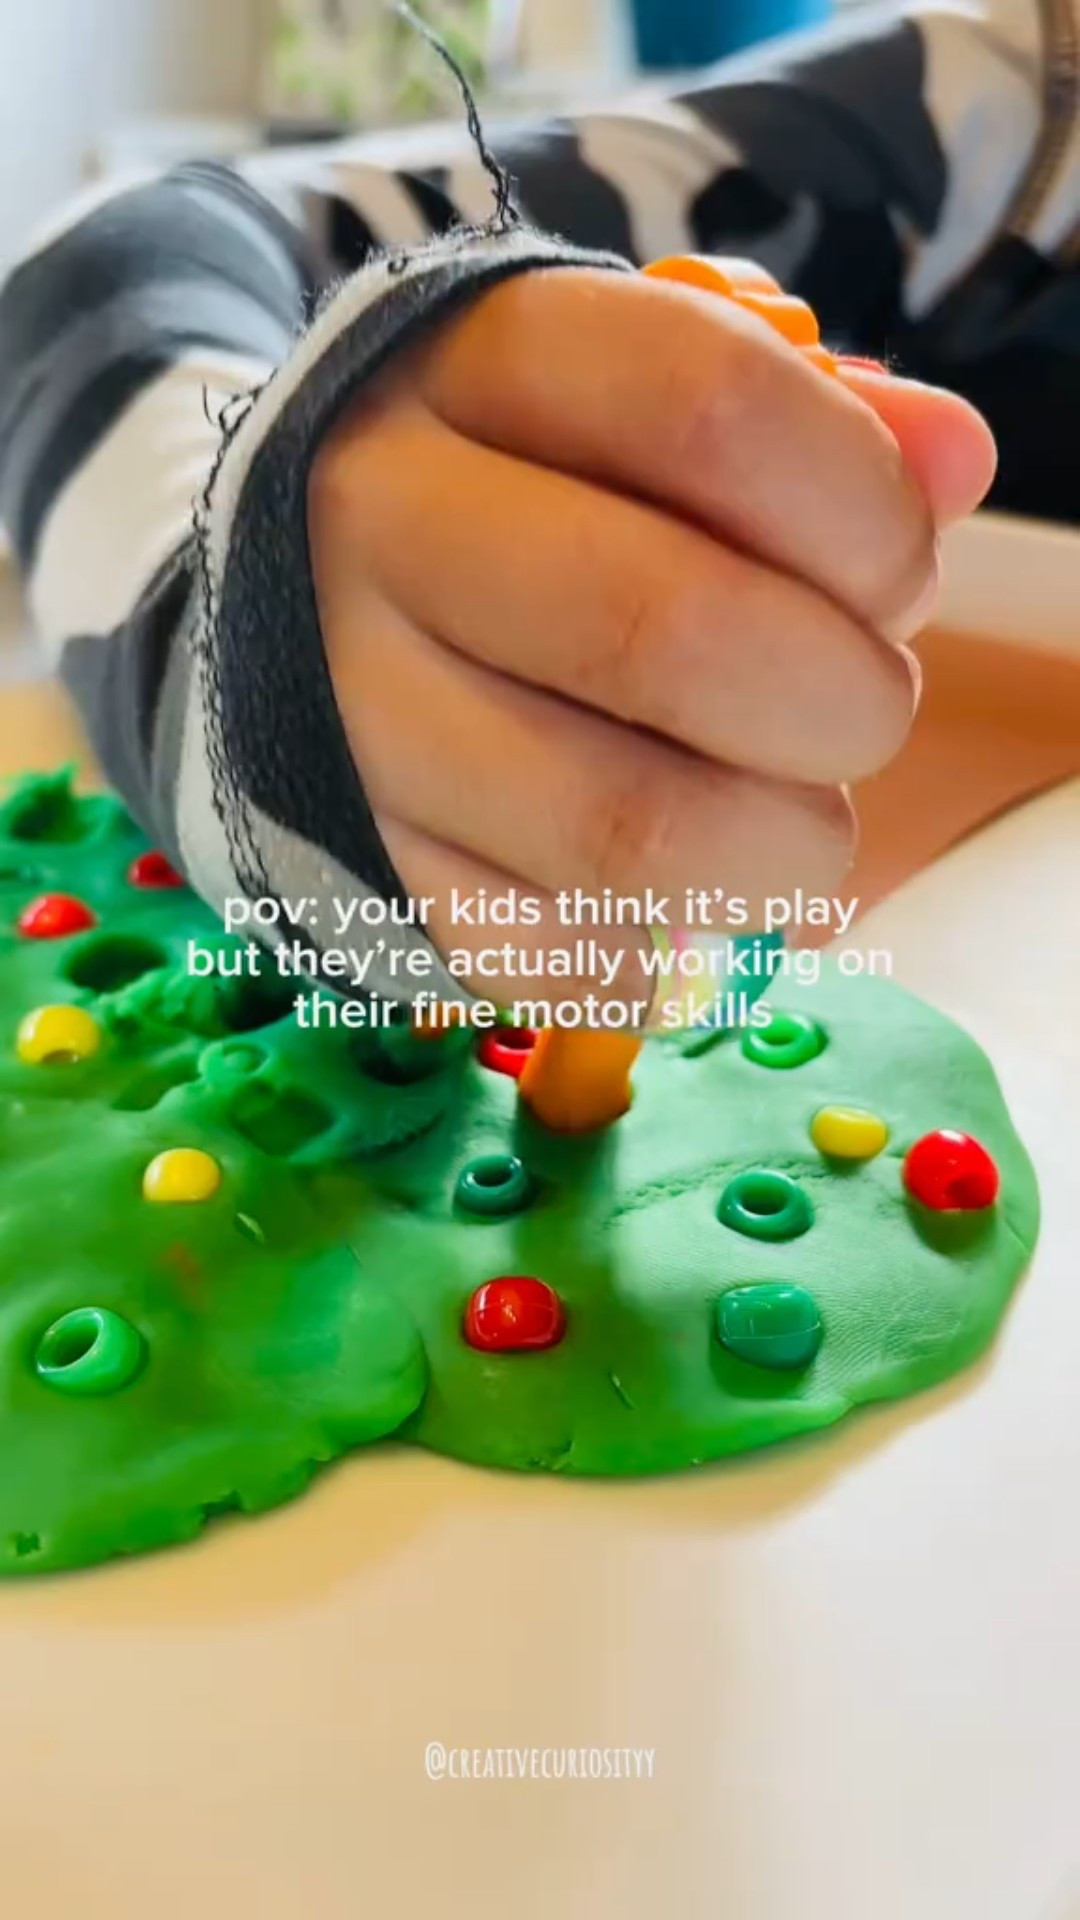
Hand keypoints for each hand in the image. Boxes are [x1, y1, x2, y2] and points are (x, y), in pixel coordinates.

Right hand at [308, 263, 994, 1009]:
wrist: (293, 595)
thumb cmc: (527, 486)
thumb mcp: (639, 401)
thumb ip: (812, 416)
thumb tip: (953, 460)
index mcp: (480, 362)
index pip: (707, 407)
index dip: (862, 511)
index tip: (894, 578)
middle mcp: (382, 522)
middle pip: (667, 634)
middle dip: (842, 702)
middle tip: (860, 713)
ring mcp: (346, 707)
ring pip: (623, 832)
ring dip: (781, 854)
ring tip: (794, 830)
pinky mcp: (352, 860)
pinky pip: (551, 957)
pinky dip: (663, 955)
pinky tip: (676, 899)